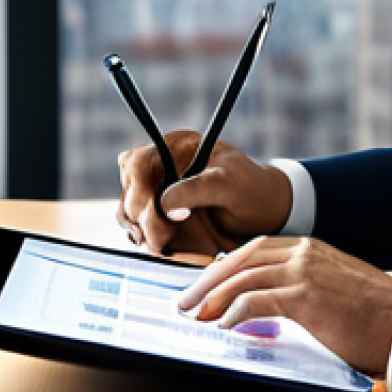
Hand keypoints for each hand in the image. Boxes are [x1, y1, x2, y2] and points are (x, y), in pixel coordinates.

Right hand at [117, 134, 292, 255]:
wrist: (262, 211)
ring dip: (142, 231)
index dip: (138, 189)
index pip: (139, 163)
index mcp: (177, 147)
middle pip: (130, 190)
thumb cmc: (250, 189)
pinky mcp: (159, 213)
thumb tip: (165, 204)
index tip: (151, 213)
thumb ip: (196, 190)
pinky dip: (147, 238)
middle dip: (141, 217)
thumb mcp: (229, 184)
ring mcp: (157, 189)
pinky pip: (139, 227)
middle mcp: (162, 165)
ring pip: (129, 211)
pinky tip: (163, 244)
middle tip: (161, 239)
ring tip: (164, 244)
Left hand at [177, 236, 391, 376]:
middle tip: (185, 301)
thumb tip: (269, 306)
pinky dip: (234, 311)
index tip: (204, 284)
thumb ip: (301, 289)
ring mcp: (305, 273)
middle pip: (241, 258)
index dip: (224, 266)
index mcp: (310, 249)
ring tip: (195, 315)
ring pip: (244, 277)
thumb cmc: (373, 314)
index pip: (254, 249)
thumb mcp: (333, 289)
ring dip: (213, 297)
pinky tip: (223, 324)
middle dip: (209, 279)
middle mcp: (305, 253)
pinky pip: (257, 300)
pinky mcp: (307, 298)